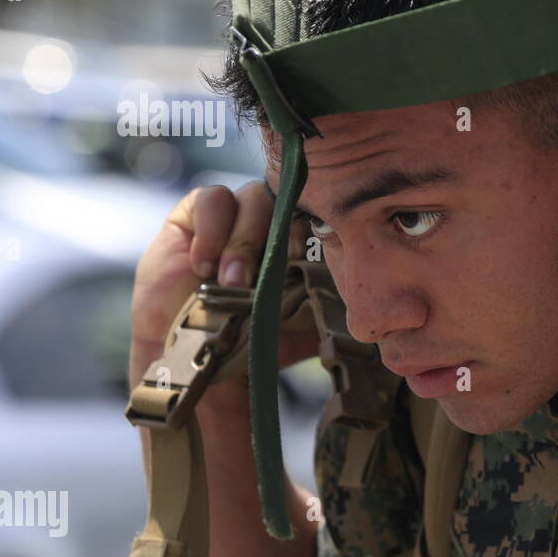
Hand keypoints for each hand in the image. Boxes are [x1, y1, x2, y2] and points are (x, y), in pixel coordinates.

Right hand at [129, 181, 320, 395]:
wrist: (188, 358)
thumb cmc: (245, 344)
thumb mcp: (297, 333)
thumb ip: (329, 314)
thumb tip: (369, 317)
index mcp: (303, 247)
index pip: (322, 220)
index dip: (323, 233)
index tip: (315, 264)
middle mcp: (273, 224)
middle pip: (292, 203)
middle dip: (286, 234)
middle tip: (281, 266)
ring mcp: (237, 215)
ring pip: (255, 198)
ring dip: (246, 241)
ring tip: (234, 282)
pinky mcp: (196, 213)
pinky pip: (213, 198)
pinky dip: (213, 230)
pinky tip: (203, 265)